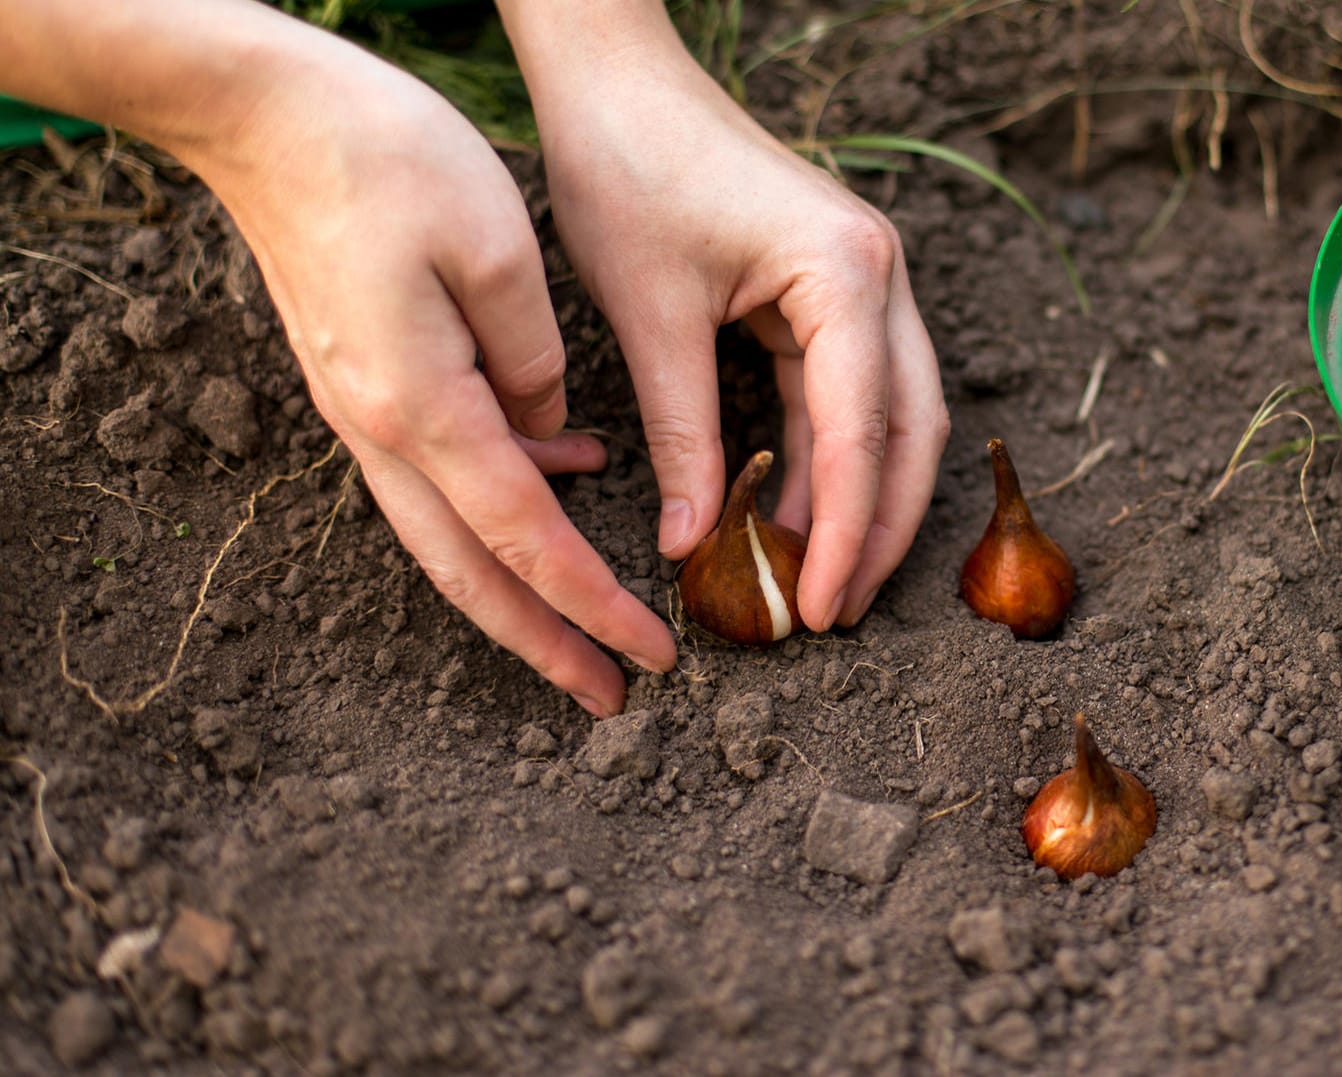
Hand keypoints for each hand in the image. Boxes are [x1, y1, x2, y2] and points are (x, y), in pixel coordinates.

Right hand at [182, 29, 675, 715]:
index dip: (592, 605)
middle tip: (612, 697)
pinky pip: (440, 469)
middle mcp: (382, 429)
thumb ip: (535, 361)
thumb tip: (553, 435)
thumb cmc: (383, 156)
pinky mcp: (364, 381)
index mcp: (423, 408)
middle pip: (471, 572)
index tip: (652, 654)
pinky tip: (570, 469)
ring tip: (592, 625)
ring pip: (449, 535)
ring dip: (521, 589)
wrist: (260, 111)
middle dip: (545, 643)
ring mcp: (363, 410)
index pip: (525, 539)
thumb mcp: (496, 249)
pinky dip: (503, 497)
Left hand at [500, 1, 949, 630]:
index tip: (823, 607)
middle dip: (881, 528)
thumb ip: (684, 434)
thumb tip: (694, 544)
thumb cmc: (627, 170)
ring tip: (821, 579)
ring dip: (862, 498)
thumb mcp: (650, 317)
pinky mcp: (834, 287)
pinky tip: (796, 512)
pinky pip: (850, 390)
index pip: (862, 432)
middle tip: (838, 611)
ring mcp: (865, 279)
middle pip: (911, 430)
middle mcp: (879, 275)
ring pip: (893, 416)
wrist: (616, 78)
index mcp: (845, 273)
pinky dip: (828, 456)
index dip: (847, 532)